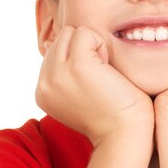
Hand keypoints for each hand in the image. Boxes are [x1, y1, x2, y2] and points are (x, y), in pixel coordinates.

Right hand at [35, 25, 153, 145]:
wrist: (124, 136)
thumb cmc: (113, 115)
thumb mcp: (79, 95)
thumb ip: (67, 75)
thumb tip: (69, 43)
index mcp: (42, 91)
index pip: (55, 51)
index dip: (79, 58)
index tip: (93, 83)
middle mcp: (43, 83)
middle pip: (61, 37)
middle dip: (84, 49)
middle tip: (101, 77)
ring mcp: (57, 74)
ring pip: (72, 32)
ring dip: (93, 46)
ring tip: (103, 74)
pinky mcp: (77, 65)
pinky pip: (86, 33)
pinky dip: (102, 45)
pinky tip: (109, 70)